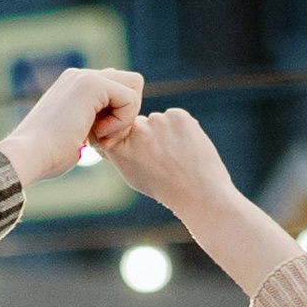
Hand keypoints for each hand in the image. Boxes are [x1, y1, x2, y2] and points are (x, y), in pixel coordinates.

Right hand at [0, 64, 143, 187]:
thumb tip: (110, 128)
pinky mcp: (91, 84)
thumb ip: (92, 124)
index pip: (117, 90)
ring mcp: (84, 77)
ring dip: (126, 118)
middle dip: (127, 114)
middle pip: (129, 83)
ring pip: (133, 86)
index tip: (101, 142)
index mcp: (75, 87)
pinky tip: (100, 136)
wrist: (29, 156)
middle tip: (107, 140)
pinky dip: (122, 121)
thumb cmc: (48, 157)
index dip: (119, 118)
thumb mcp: (75, 136)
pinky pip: (130, 97)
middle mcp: (80, 76)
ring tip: (103, 139)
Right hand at [95, 104, 233, 216]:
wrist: (198, 191)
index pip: (116, 132)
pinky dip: (180, 128)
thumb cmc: (163, 187)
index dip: (128, 141)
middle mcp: (135, 130)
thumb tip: (108, 135)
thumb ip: (119, 152)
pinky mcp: (178, 115)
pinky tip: (186, 147)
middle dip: (147, 136)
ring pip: (158, 121)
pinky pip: (174, 117)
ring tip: (175, 155)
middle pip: (138, 124)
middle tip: (161, 158)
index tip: (140, 154)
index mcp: (119, 146)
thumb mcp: (131, 174)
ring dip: (165, 132)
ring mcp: (158, 120)